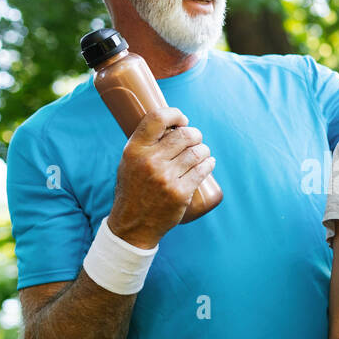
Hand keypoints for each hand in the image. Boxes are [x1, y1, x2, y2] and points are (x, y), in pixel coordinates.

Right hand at [108, 106, 215, 248]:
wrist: (133, 224)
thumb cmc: (133, 189)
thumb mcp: (129, 162)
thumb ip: (146, 144)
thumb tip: (173, 125)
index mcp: (134, 150)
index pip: (157, 118)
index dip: (175, 114)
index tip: (182, 120)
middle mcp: (150, 161)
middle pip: (184, 135)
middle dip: (195, 134)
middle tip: (195, 139)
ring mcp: (166, 178)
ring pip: (197, 152)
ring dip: (204, 150)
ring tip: (202, 153)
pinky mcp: (180, 193)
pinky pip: (202, 170)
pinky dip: (209, 163)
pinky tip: (209, 162)